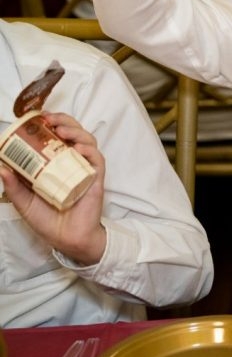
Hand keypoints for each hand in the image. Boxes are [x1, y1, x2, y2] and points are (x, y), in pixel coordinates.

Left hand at [0, 113, 106, 264]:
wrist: (66, 239)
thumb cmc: (48, 221)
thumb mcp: (24, 202)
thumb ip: (14, 186)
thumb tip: (1, 166)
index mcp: (56, 164)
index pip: (57, 137)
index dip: (51, 124)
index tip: (38, 117)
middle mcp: (72, 163)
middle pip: (74, 133)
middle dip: (64, 121)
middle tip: (50, 119)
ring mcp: (85, 170)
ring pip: (87, 142)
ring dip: (77, 131)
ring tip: (62, 130)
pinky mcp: (96, 179)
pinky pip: (97, 160)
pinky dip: (90, 151)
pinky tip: (78, 149)